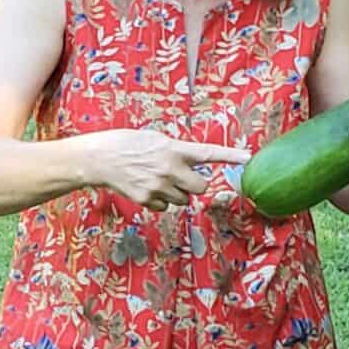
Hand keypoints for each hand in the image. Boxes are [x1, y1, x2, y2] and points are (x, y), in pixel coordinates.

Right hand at [91, 128, 249, 209]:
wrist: (99, 158)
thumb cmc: (127, 144)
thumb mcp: (156, 140)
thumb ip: (177, 151)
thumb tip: (190, 165)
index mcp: (174, 149)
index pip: (208, 153)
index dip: (231, 156)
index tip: (249, 158)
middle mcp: (170, 169)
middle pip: (201, 187)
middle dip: (195, 185)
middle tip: (181, 178)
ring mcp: (158, 187)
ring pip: (183, 200)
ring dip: (175, 193)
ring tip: (155, 180)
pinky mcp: (146, 200)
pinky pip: (164, 207)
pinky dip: (158, 201)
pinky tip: (145, 188)